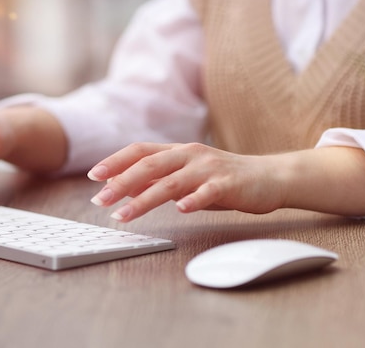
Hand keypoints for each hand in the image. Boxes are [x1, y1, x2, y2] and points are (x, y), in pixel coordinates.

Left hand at [87, 142, 285, 221]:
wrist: (269, 177)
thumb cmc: (223, 179)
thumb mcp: (187, 177)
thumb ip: (159, 180)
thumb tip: (126, 188)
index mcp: (178, 151)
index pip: (140, 150)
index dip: (116, 161)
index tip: (95, 176)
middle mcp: (190, 155)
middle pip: (149, 164)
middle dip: (121, 182)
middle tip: (100, 200)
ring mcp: (209, 168)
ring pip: (171, 181)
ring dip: (143, 198)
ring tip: (123, 214)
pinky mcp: (229, 184)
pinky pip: (208, 192)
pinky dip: (194, 200)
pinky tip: (181, 210)